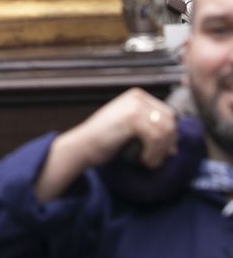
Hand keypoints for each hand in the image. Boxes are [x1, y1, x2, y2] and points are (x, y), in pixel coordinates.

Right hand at [35, 89, 177, 201]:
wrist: (83, 145)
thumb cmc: (105, 140)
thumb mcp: (130, 127)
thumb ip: (149, 127)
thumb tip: (174, 144)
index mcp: (137, 96)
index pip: (168, 114)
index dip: (171, 136)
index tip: (165, 152)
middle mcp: (137, 96)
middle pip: (170, 121)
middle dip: (168, 143)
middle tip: (157, 159)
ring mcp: (134, 106)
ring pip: (165, 130)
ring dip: (161, 151)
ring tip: (149, 161)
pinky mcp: (131, 118)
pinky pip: (156, 138)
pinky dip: (153, 153)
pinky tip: (144, 160)